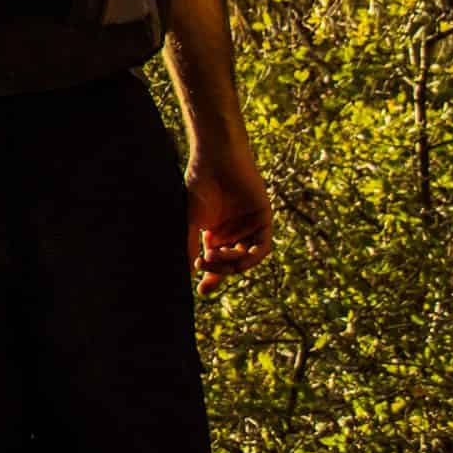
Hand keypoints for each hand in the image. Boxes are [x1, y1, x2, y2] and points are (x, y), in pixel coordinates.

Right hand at [187, 141, 272, 295]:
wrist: (215, 160)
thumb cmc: (199, 186)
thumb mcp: (190, 220)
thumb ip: (191, 245)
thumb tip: (189, 271)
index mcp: (215, 235)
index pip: (216, 264)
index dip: (211, 278)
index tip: (202, 292)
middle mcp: (233, 234)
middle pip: (232, 265)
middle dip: (218, 270)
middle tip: (203, 265)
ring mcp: (249, 228)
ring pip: (247, 258)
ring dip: (232, 262)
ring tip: (214, 254)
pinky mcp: (264, 220)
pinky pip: (263, 247)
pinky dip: (252, 255)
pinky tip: (237, 254)